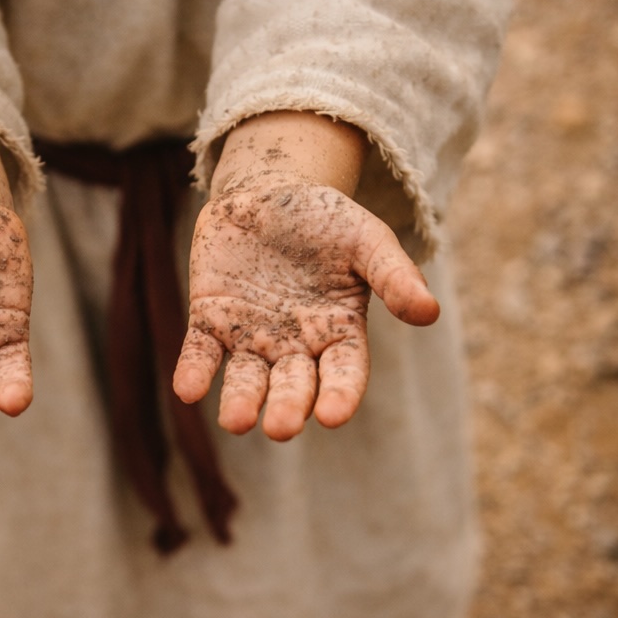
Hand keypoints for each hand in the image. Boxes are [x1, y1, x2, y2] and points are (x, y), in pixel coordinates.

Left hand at [173, 119, 437, 440]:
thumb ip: (394, 275)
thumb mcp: (366, 239)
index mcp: (339, 332)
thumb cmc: (326, 219)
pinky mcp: (210, 320)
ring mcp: (251, 336)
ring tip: (237, 422)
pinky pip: (201, 352)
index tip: (334, 416)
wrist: (268, 189)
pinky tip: (188, 390)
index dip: (340, 394)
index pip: (344, 372)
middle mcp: (295, 345)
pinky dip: (194, 371)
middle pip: (293, 383)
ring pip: (246, 378)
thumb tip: (430, 312)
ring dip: (240, 400)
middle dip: (288, 405)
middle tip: (281, 428)